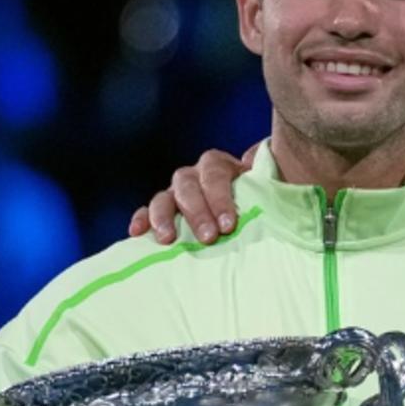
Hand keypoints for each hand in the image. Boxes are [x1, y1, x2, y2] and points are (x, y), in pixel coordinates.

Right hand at [128, 144, 257, 244]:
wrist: (250, 206)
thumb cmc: (258, 201)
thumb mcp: (266, 188)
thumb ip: (267, 181)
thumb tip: (263, 170)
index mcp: (220, 166)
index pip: (215, 174)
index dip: (220, 198)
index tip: (228, 224)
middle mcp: (195, 175)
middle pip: (188, 185)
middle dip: (197, 212)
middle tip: (208, 237)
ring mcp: (176, 192)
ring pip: (164, 196)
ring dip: (163, 216)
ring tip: (168, 239)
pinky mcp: (164, 209)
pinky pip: (146, 210)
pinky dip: (142, 219)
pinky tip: (137, 232)